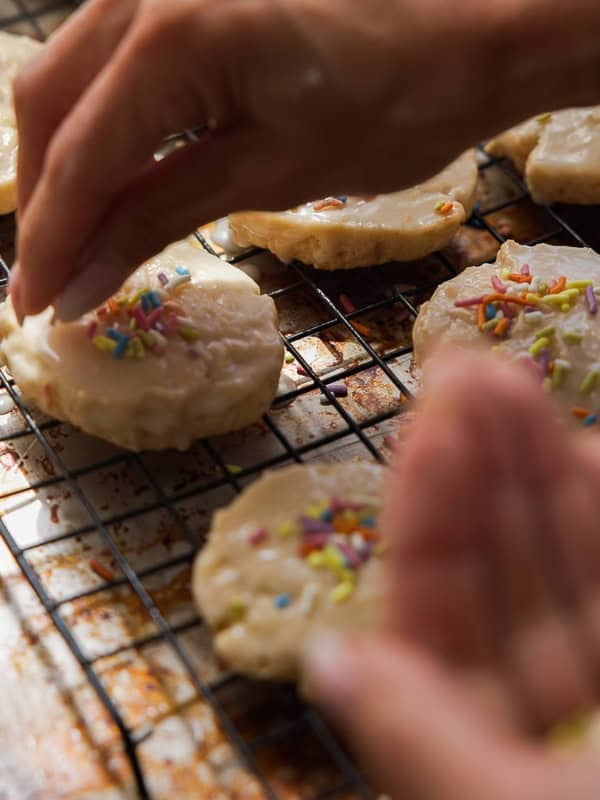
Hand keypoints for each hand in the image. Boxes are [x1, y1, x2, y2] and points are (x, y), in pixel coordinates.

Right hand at [11, 0, 519, 320]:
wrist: (467, 32)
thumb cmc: (395, 105)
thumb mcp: (270, 172)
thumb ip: (158, 217)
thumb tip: (78, 282)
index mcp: (173, 38)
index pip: (79, 160)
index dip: (50, 244)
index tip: (35, 307)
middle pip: (50, 110)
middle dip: (43, 206)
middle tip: (47, 284)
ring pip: (69, 82)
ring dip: (63, 164)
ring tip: (71, 243)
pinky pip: (108, 63)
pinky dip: (99, 128)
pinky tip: (105, 179)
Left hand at [304, 350, 599, 799]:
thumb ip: (422, 745)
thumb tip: (326, 663)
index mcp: (484, 757)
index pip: (436, 614)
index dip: (429, 515)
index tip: (429, 427)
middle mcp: (545, 722)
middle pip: (501, 572)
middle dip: (482, 468)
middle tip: (466, 370)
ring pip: (567, 563)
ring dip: (544, 470)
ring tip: (512, 382)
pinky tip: (589, 450)